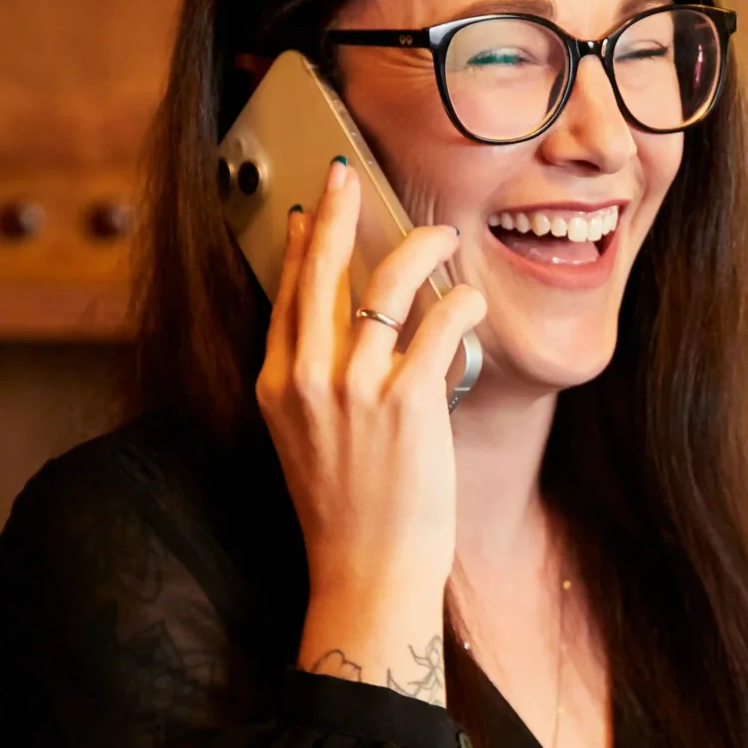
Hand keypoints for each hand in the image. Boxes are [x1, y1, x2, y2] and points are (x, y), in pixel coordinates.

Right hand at [256, 158, 486, 701]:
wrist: (365, 573)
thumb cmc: (347, 515)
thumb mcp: (306, 443)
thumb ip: (314, 389)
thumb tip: (338, 337)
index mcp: (276, 387)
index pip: (285, 295)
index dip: (297, 245)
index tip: (307, 209)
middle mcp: (308, 380)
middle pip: (319, 272)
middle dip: (335, 212)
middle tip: (347, 174)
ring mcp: (355, 389)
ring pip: (386, 286)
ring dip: (418, 248)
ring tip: (442, 234)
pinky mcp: (407, 404)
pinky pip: (439, 325)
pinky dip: (460, 302)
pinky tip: (471, 299)